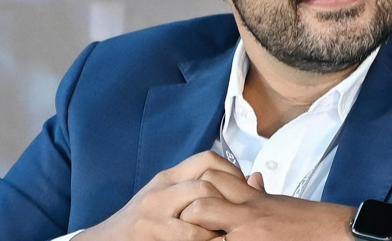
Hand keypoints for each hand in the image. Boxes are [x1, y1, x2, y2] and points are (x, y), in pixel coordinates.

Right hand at [76, 151, 246, 240]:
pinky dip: (206, 240)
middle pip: (207, 183)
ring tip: (221, 234)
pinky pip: (190, 235)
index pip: (207, 159)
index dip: (232, 171)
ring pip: (201, 208)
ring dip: (218, 225)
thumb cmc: (140, 224)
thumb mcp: (167, 199)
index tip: (241, 189)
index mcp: (168, 177)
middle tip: (234, 218)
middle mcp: (161, 189)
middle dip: (227, 202)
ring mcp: (154, 212)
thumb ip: (197, 189)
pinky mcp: (151, 232)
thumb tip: (250, 180)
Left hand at [180, 170, 356, 240]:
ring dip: (196, 235)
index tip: (185, 213)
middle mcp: (246, 215)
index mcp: (251, 199)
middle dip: (186, 220)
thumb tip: (249, 178)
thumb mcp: (277, 202)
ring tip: (199, 238)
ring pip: (204, 225)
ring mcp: (248, 235)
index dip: (193, 198)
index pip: (210, 183)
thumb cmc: (306, 221)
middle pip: (199, 205)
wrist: (332, 233)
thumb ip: (258, 192)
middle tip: (184, 231)